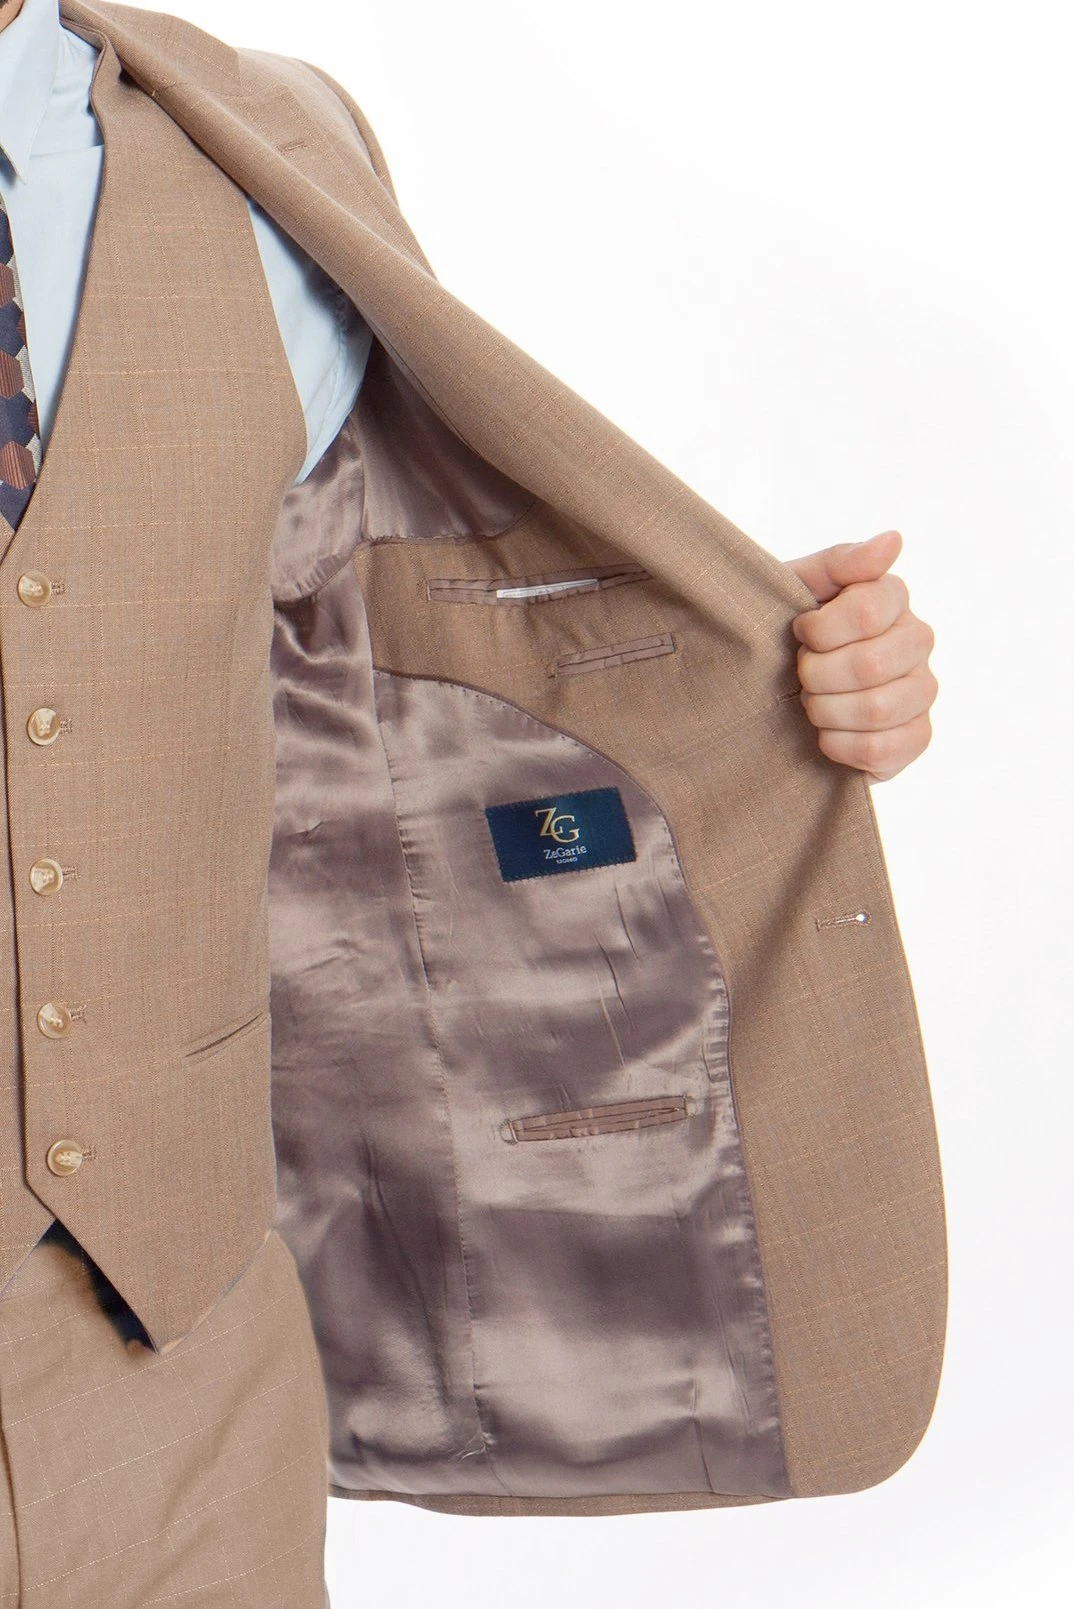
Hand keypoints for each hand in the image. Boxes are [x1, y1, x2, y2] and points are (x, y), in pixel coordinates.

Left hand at [786, 529, 936, 783]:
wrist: (773, 688)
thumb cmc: (786, 631)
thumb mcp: (797, 586)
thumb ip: (840, 563)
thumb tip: (893, 540)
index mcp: (892, 598)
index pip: (866, 611)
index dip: (820, 630)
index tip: (800, 633)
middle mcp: (918, 641)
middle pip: (870, 665)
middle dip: (817, 675)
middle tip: (801, 675)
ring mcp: (922, 691)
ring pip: (877, 709)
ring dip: (826, 711)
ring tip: (811, 704)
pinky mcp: (916, 737)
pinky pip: (883, 749)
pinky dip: (841, 745)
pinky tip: (827, 734)